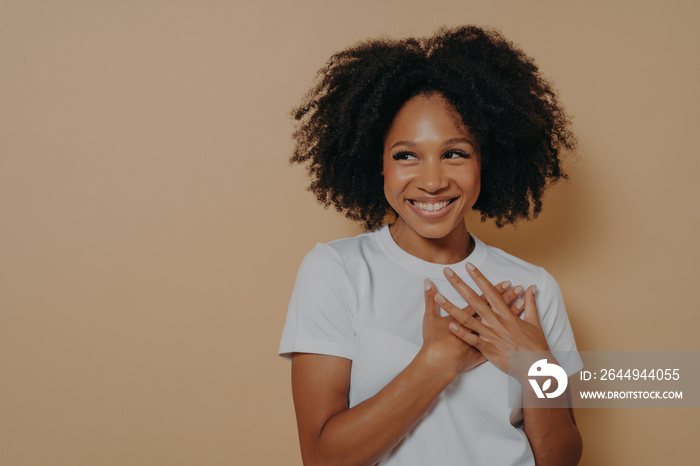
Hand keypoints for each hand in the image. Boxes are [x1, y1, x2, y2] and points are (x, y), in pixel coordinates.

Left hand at [435, 263, 550, 375]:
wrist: (537, 367)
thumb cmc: (536, 345)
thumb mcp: (534, 321)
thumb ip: (531, 302)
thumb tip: (531, 287)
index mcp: (506, 314)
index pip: (490, 291)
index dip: (479, 277)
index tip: (468, 266)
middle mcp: (496, 322)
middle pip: (474, 300)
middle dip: (459, 284)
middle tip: (447, 272)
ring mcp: (490, 335)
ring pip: (467, 319)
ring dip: (451, 307)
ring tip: (437, 297)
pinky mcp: (487, 349)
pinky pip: (471, 340)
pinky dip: (460, 333)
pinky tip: (449, 325)